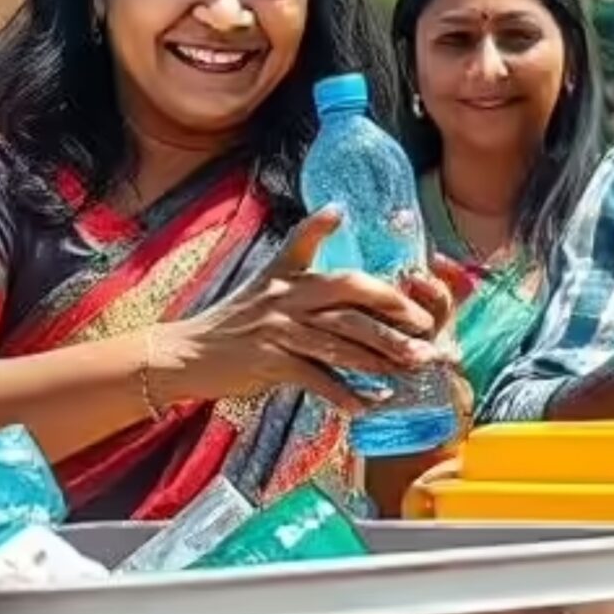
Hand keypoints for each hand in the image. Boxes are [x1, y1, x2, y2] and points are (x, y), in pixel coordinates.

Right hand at [148, 207, 453, 415]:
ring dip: (380, 359)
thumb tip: (338, 209)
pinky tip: (368, 405)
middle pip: (351, 307)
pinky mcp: (269, 363)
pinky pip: (315, 379)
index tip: (418, 306)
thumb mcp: (270, 273)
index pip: (347, 277)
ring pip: (340, 343)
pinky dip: (344, 394)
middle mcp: (288, 299)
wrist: (187, 352)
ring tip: (411, 370)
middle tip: (426, 338)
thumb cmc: (235, 316)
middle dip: (393, 322)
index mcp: (293, 276)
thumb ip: (304, 244)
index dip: (385, 290)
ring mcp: (278, 331)